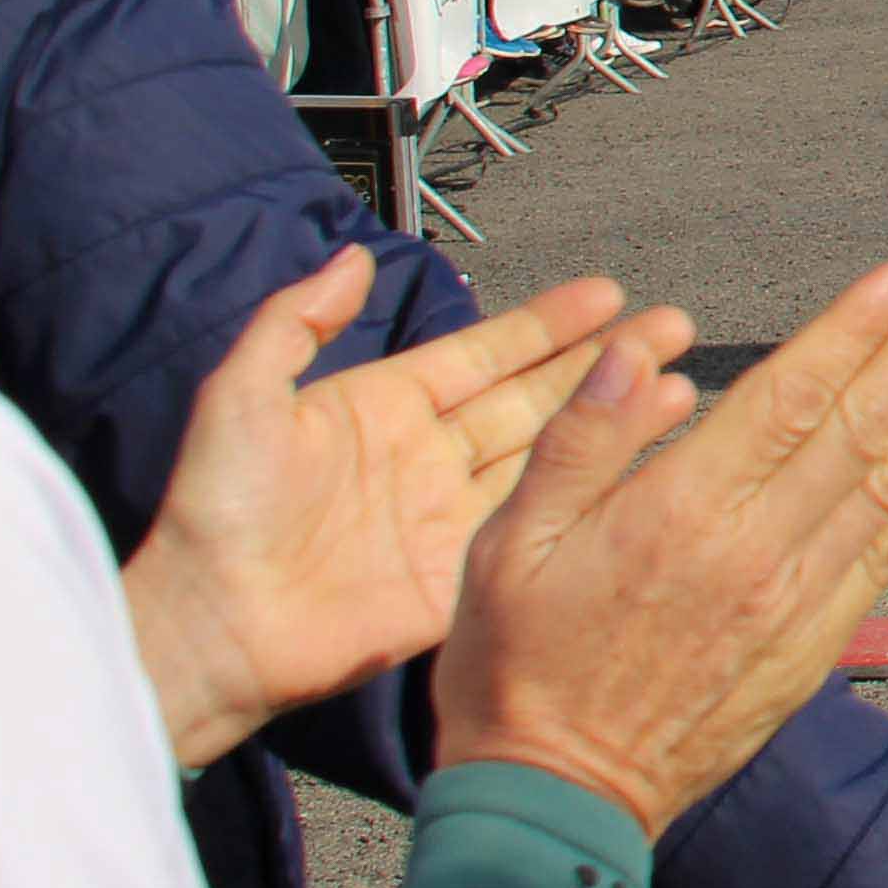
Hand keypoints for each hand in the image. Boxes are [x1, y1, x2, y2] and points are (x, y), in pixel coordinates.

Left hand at [119, 254, 630, 769]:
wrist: (212, 629)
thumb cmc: (215, 516)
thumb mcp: (240, 399)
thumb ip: (294, 323)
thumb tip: (352, 257)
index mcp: (384, 406)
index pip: (484, 353)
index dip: (545, 324)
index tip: (607, 294)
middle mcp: (429, 455)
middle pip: (534, 396)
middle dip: (603, 360)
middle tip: (669, 327)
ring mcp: (450, 516)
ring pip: (549, 455)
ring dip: (610, 421)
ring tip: (676, 386)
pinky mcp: (462, 574)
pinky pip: (537, 526)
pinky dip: (590, 496)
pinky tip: (639, 471)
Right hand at [433, 252, 887, 836]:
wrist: (553, 805)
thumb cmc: (516, 669)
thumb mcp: (506, 546)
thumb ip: (579, 442)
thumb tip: (635, 353)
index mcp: (676, 512)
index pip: (788, 397)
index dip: (856, 330)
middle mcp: (753, 549)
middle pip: (862, 424)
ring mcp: (794, 600)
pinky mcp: (814, 645)